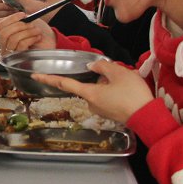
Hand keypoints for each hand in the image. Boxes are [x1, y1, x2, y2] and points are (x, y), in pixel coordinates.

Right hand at [0, 12, 56, 52]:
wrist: (53, 41)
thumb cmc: (39, 32)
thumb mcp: (22, 23)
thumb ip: (7, 22)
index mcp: (5, 37)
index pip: (0, 27)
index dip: (11, 19)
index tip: (22, 15)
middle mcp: (6, 47)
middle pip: (4, 33)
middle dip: (20, 25)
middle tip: (30, 24)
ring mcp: (13, 54)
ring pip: (13, 39)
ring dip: (27, 32)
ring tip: (36, 31)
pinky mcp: (21, 58)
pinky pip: (21, 45)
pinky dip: (31, 38)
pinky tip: (37, 38)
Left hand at [33, 59, 153, 123]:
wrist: (147, 116)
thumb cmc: (132, 94)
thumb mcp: (118, 73)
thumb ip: (102, 67)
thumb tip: (91, 67)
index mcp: (89, 93)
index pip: (64, 84)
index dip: (48, 79)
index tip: (35, 76)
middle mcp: (90, 103)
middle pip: (91, 84)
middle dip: (104, 77)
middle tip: (122, 76)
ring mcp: (100, 109)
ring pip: (101, 89)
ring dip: (112, 84)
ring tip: (129, 83)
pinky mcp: (109, 113)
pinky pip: (109, 96)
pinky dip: (117, 91)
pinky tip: (130, 90)